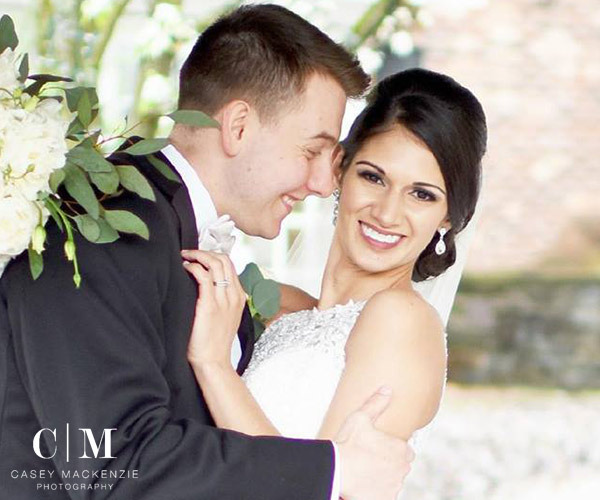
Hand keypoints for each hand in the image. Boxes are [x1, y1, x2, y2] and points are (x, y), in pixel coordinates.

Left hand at [181, 249, 245, 367]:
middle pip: (224, 259)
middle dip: (205, 251)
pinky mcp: (209, 305)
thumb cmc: (214, 343)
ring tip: (185, 257)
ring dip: (198, 255)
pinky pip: (203, 276)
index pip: (230, 265)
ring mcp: (223, 300)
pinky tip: (185, 268)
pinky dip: (193, 267)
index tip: (199, 256)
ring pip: (215, 264)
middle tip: (190, 253)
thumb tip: (208, 286)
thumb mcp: (226, 318)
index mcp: (239, 297)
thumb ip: (223, 301)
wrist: (213, 362)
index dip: (213, 255)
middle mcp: (234, 295)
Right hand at [335, 387, 414, 499]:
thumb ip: (376, 403)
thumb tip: (387, 389)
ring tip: (365, 472)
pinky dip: (378, 492)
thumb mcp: (360, 417)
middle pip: (399, 466)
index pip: (405, 450)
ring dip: (384, 478)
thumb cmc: (347, 444)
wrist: (337, 471)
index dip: (391, 449)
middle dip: (389, 463)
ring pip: (393, 481)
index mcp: (400, 449)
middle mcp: (402, 469)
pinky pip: (386, 495)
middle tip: (369, 460)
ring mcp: (394, 486)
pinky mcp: (386, 499)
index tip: (377, 448)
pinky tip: (365, 485)